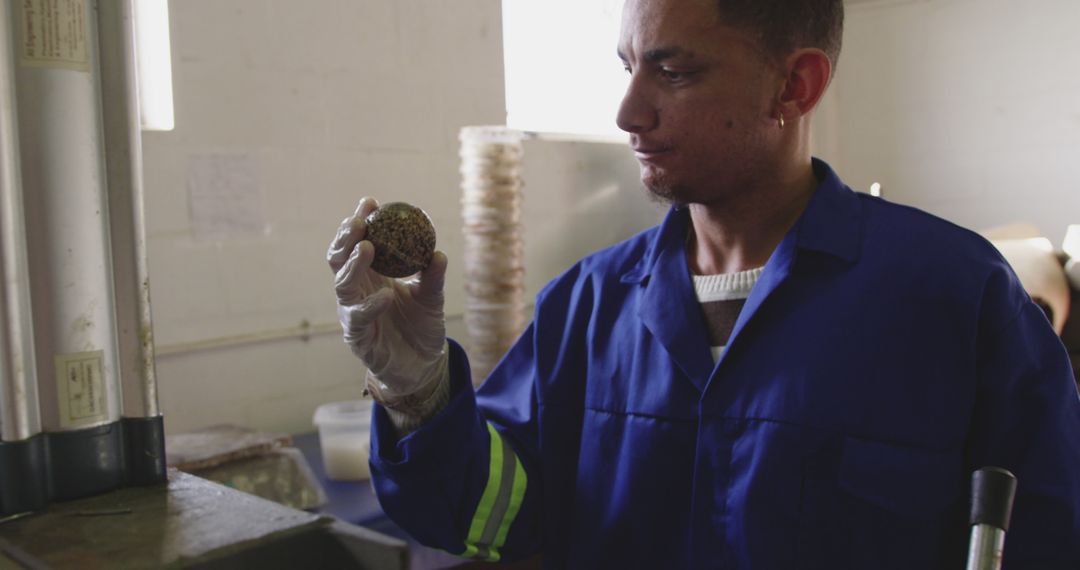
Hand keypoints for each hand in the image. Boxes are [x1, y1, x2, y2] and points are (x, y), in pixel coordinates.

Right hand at [327, 197, 449, 412]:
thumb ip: (433, 278)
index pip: (358, 242)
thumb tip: (438, 254)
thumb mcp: (432, 299)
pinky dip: (371, 305)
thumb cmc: (422, 327)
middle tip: (359, 221)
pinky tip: (385, 295)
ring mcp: (353, 313)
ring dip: (353, 264)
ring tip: (367, 247)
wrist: (422, 367)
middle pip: (339, 258)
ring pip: (342, 284)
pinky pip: (359, 319)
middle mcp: (357, 291)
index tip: (370, 202)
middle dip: (345, 237)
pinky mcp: (358, 337)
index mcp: (371, 275)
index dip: (360, 221)